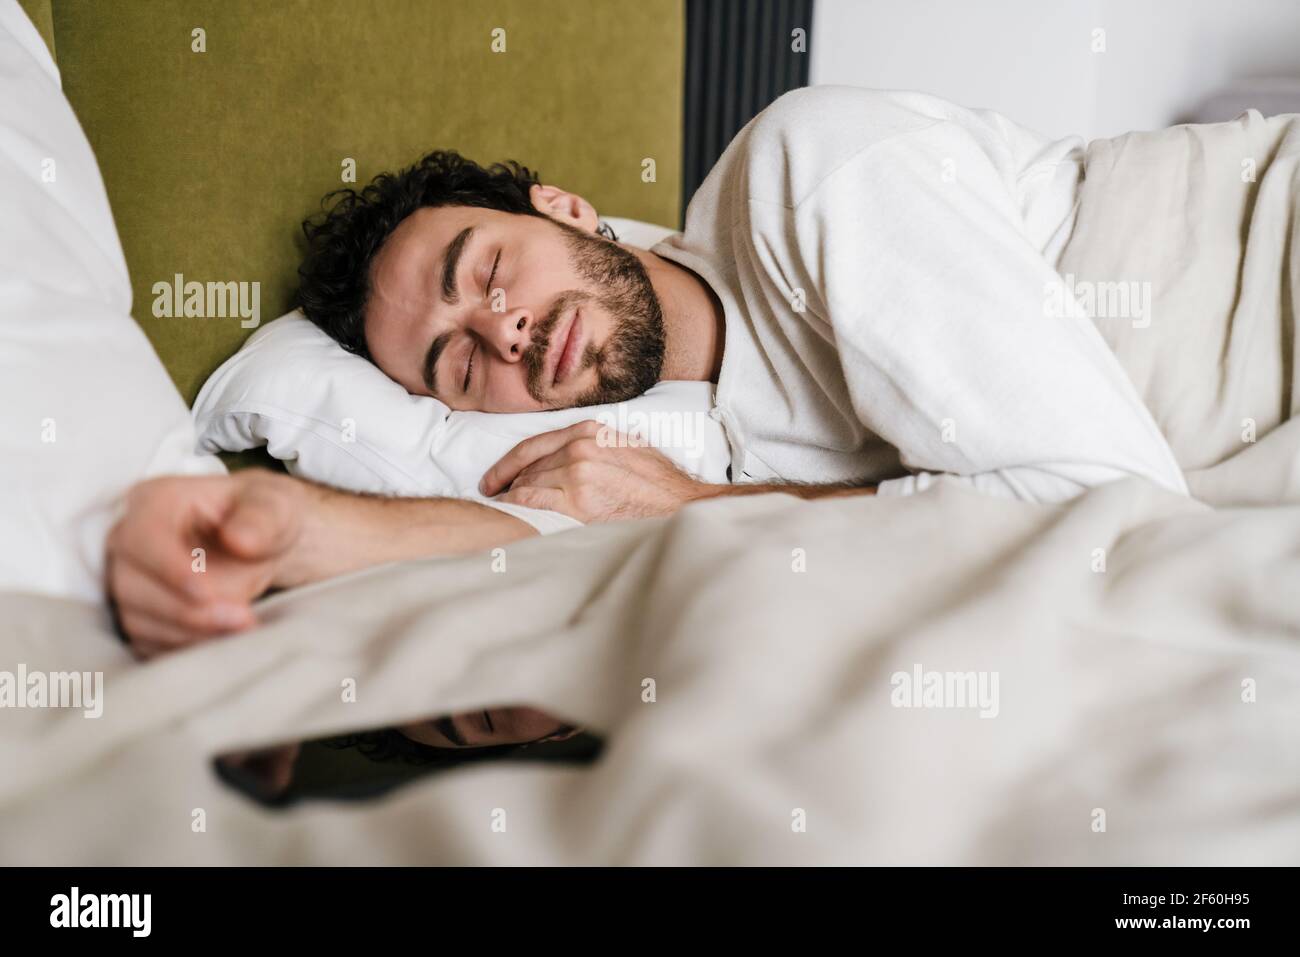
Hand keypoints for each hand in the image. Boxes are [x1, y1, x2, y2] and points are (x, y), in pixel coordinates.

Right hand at [105, 470, 304, 658]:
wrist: (261, 544)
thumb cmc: (264, 517)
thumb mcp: (276, 506)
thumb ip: (261, 519)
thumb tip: (238, 540)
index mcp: (156, 500)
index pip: (143, 537)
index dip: (170, 568)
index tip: (207, 592)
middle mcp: (130, 540)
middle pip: (131, 584)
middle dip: (187, 609)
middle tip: (242, 618)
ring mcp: (129, 579)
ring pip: (137, 618)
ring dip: (191, 632)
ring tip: (243, 626)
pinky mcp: (140, 613)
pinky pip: (147, 641)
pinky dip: (186, 646)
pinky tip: (225, 637)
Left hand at [480, 420, 712, 523]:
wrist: (681, 504)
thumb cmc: (658, 482)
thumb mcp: (625, 446)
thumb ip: (594, 445)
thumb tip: (569, 456)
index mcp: (589, 432)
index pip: (533, 445)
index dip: (508, 464)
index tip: (495, 478)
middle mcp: (579, 449)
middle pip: (527, 467)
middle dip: (509, 484)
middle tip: (497, 499)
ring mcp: (576, 475)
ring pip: (527, 485)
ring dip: (513, 499)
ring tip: (504, 512)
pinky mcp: (577, 503)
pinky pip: (532, 503)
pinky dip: (517, 509)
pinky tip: (512, 517)